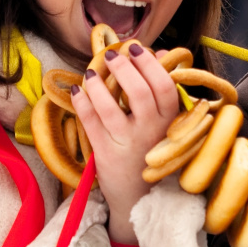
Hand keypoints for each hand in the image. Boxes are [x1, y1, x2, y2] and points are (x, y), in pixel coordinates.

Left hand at [72, 43, 183, 245]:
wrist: (139, 198)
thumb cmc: (152, 152)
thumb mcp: (166, 123)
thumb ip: (162, 89)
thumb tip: (159, 53)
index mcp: (170, 122)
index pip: (164, 87)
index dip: (150, 64)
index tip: (136, 48)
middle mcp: (150, 132)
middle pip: (139, 93)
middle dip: (124, 69)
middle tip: (111, 55)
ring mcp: (127, 144)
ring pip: (110, 109)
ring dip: (98, 86)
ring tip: (91, 72)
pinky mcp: (105, 155)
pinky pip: (90, 124)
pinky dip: (82, 104)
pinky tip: (77, 91)